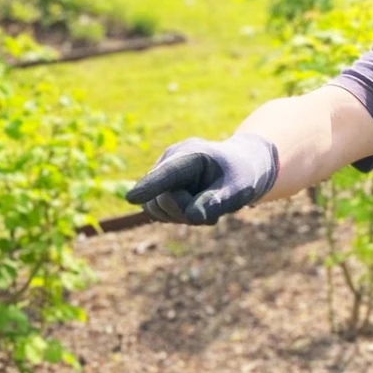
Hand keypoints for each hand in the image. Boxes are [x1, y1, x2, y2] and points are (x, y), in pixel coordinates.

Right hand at [124, 132, 278, 224]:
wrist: (240, 164)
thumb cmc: (241, 174)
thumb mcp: (238, 189)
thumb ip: (218, 202)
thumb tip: (193, 218)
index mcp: (191, 154)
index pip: (167, 174)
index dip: (149, 186)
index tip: (132, 198)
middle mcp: (170, 160)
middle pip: (161, 199)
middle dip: (183, 214)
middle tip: (213, 215)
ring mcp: (161, 172)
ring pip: (156, 208)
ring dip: (181, 217)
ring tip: (206, 209)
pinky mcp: (159, 186)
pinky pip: (159, 211)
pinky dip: (178, 216)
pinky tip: (196, 208)